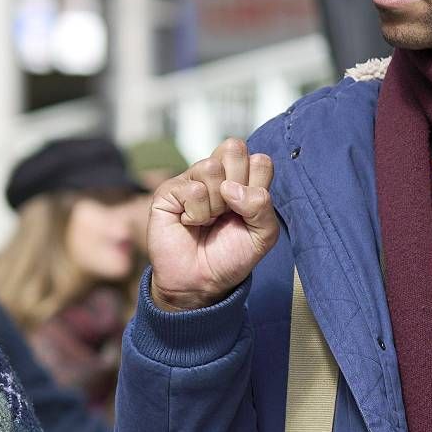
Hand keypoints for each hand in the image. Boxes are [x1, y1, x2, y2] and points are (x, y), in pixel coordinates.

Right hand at [146, 138, 278, 311]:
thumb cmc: (230, 255)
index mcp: (243, 178)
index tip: (248, 212)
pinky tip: (190, 223)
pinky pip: (193, 190)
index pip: (260, 160)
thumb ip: (262, 207)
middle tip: (228, 211)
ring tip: (209, 219)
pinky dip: (197, 214)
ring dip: (215, 204)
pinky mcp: (169, 190)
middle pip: (234, 149)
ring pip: (212, 167)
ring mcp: (192, 179)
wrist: (201, 281)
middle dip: (238, 185)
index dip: (258, 187)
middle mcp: (217, 173)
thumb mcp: (262, 235)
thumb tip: (231, 188)